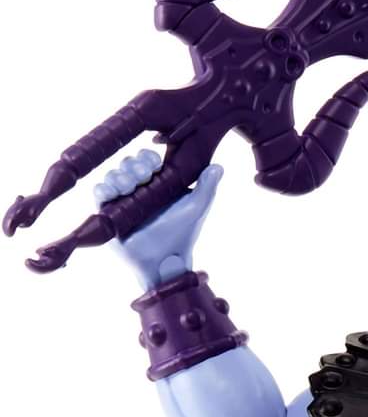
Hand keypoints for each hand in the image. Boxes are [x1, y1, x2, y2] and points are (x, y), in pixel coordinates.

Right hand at [95, 150, 223, 289]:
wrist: (164, 259)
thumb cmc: (183, 233)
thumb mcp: (197, 207)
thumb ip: (207, 186)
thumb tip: (218, 166)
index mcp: (159, 183)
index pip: (148, 160)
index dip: (148, 157)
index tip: (154, 164)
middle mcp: (139, 189)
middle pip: (128, 165)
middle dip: (133, 165)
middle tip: (143, 176)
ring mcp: (122, 200)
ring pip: (112, 176)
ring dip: (118, 175)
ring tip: (128, 186)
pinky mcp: (108, 213)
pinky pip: (99, 194)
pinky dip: (102, 188)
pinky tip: (111, 192)